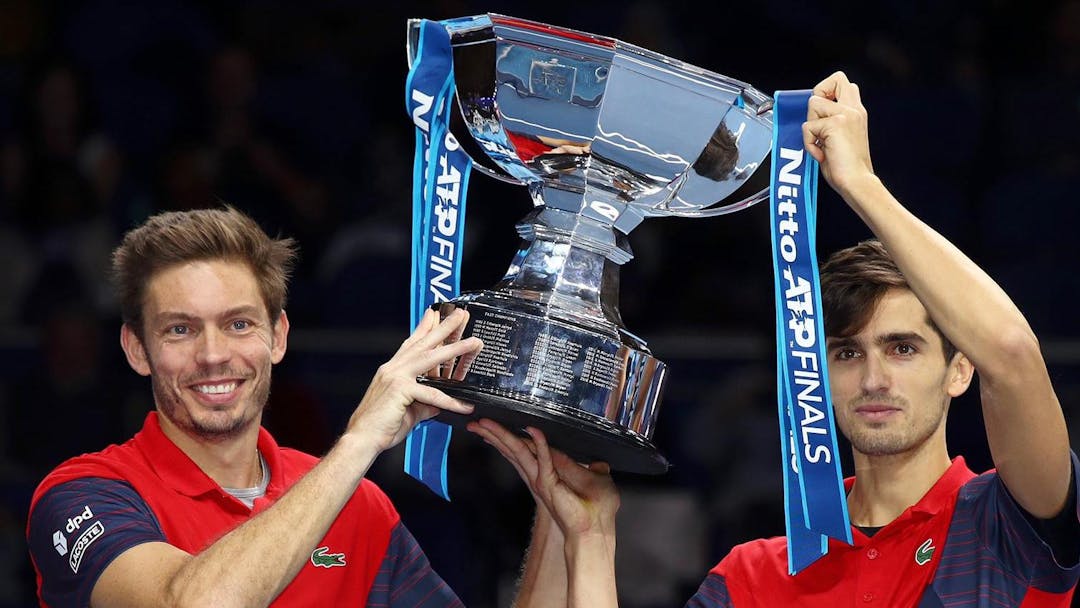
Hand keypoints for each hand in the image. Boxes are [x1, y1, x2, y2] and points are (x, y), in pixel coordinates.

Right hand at [347, 308, 481, 452]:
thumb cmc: (380, 425)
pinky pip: (432, 394)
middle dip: (443, 326)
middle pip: (423, 342)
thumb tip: (440, 404)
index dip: (424, 327)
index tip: (434, 313)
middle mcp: (394, 368)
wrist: (362, 438)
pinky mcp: (400, 390)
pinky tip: (464, 404)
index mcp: (393, 369)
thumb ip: (425, 403)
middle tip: (460, 313)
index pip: (411, 343)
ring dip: (455, 348)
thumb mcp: (408, 410)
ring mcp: (396, 377)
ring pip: (431, 358)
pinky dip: (450, 400)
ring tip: (474, 342)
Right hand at [467, 419, 618, 540]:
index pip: (525, 449)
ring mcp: (542, 479)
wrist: (594, 530)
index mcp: (548, 472)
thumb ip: (594, 469)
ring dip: (504, 436)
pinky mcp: (550, 483)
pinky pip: (544, 459)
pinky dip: (540, 444)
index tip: (495, 427)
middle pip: (514, 449)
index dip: (510, 437)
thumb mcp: (598, 481)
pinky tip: (533, 431)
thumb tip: (600, 464)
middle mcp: (540, 475)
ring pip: (520, 451)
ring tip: (486, 424)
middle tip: (479, 422)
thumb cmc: (595, 511)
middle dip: (496, 434)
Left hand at [802, 70, 875, 196]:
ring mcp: (845, 115)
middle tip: (819, 121)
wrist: (856, 181)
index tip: (822, 112)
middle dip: (818, 96)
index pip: (843, 82)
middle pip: (836, 78)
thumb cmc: (847, 167)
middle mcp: (853, 110)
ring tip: (821, 143)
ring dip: (811, 126)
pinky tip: (821, 153)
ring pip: (813, 103)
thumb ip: (832, 122)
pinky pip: (807, 127)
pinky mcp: (835, 124)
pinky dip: (809, 143)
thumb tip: (813, 118)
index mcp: (856, 112)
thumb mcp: (840, 138)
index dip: (827, 90)